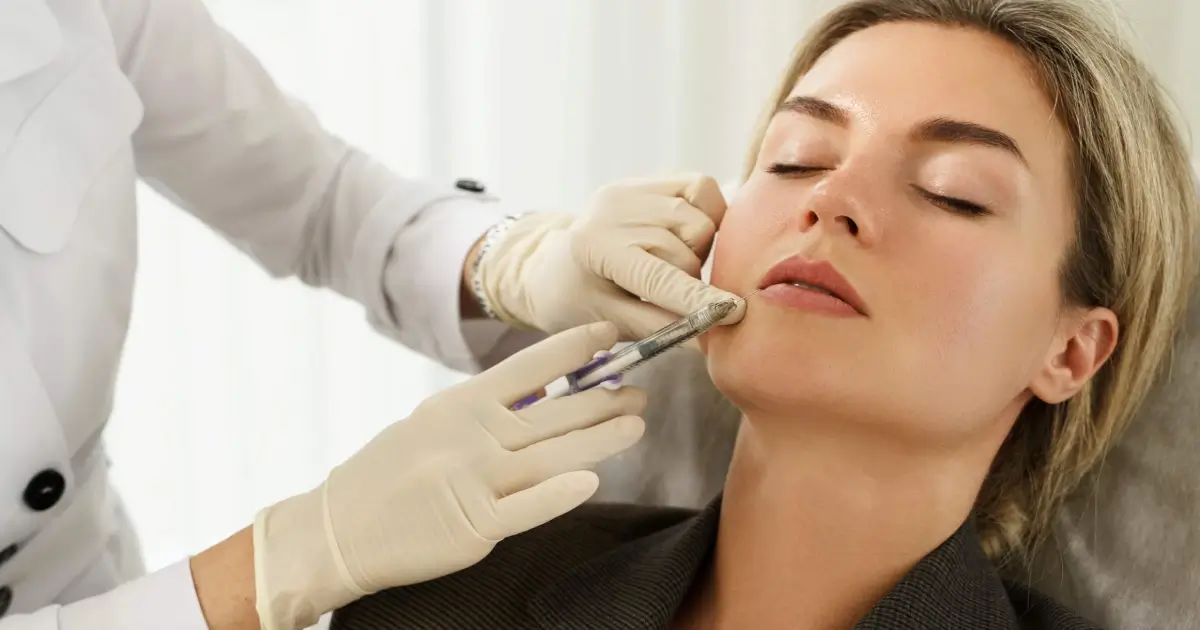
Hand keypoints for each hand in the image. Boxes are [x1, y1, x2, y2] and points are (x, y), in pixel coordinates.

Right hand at [251, 322, 645, 629]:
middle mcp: (472, 437)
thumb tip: (544, 395)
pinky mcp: (474, 526)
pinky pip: (527, 508)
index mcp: (461, 405)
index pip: (528, 368)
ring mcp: (474, 480)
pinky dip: (560, 494)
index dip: (573, 350)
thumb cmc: (388, 475)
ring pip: (552, 454)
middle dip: (603, 399)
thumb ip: (485, 410)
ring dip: (600, 438)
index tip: (609, 336)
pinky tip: (591, 481)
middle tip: (639, 391)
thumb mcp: (432, 424)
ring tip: (636, 424)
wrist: (338, 529)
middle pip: (553, 412)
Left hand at [476, 174, 744, 339]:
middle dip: (690, 279)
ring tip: (670, 263)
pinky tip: (685, 235)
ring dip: (697, 249)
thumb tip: (705, 334)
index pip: (660, 277)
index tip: (734, 312)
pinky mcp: (646, 180)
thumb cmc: (574, 300)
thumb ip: (656, 326)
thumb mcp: (609, 323)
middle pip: (687, 248)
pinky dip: (705, 213)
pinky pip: (701, 187)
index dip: (699, 298)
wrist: (551, 265)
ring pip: (700, 219)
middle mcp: (613, 209)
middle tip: (669, 294)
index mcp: (595, 247)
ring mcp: (630, 189)